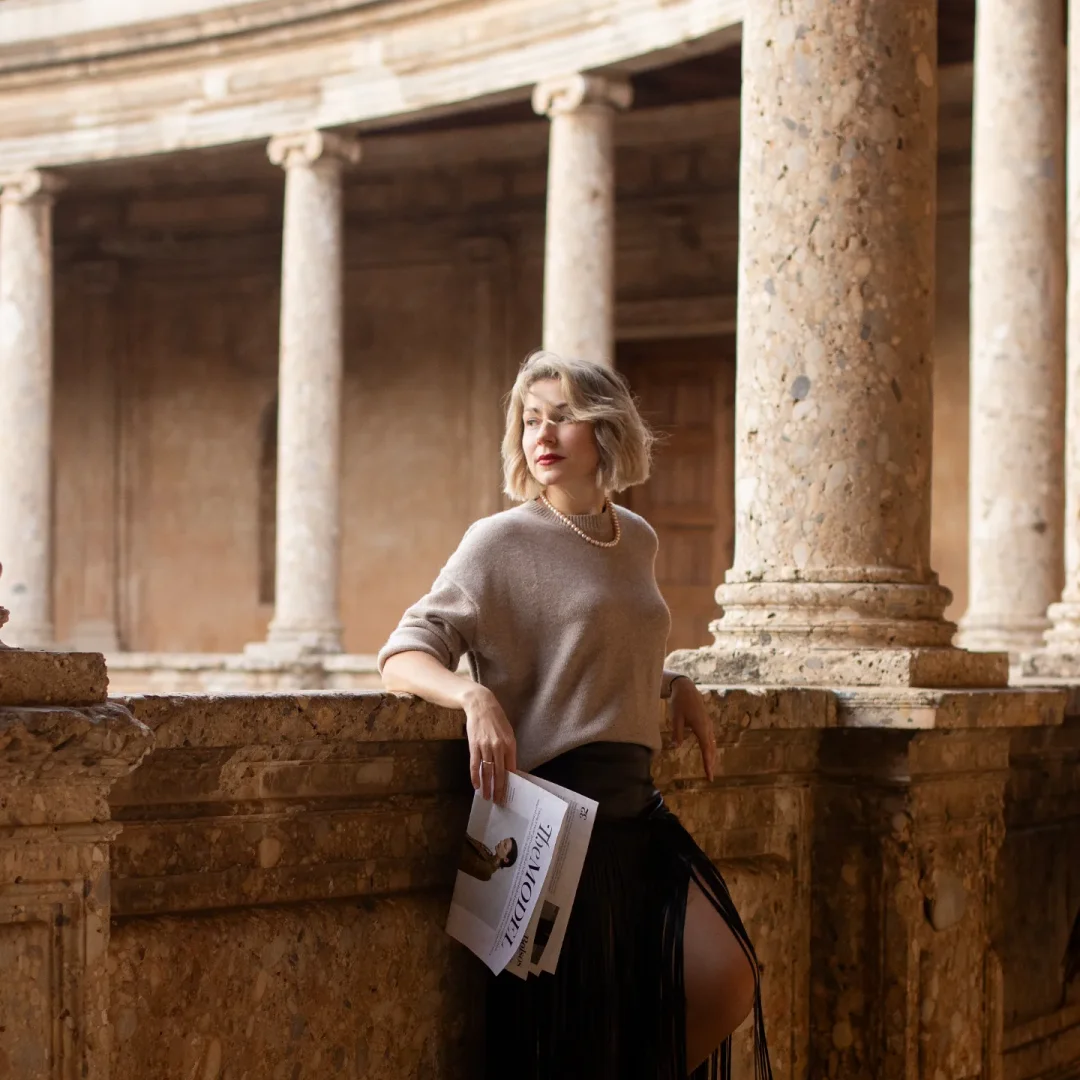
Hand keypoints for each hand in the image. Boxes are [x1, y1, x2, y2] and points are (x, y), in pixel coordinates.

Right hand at [462, 684, 517, 801]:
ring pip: (487, 771)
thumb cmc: (496, 719)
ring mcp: (485, 747)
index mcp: (510, 744)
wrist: (481, 705)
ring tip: (487, 797)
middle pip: (500, 773)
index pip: (511, 769)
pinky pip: (475, 765)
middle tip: (498, 801)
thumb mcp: (508, 733)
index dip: (510, 783)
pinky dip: (475, 777)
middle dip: (499, 789)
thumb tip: (509, 768)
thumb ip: (509, 750)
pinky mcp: (474, 746)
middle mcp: (499, 747)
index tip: (509, 793)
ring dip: (487, 786)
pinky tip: (476, 786)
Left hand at [670, 677, 715, 781]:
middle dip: (711, 763)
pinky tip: (709, 751)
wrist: (686, 688)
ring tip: (710, 767)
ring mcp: (708, 724)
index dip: (708, 763)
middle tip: (710, 777)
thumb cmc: (680, 702)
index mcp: (701, 727)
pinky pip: (711, 737)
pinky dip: (710, 747)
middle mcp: (707, 727)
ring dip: (712, 756)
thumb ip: (677, 733)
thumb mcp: (675, 718)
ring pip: (712, 743)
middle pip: (712, 748)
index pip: (706, 749)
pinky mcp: (706, 722)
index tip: (710, 775)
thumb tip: (676, 747)